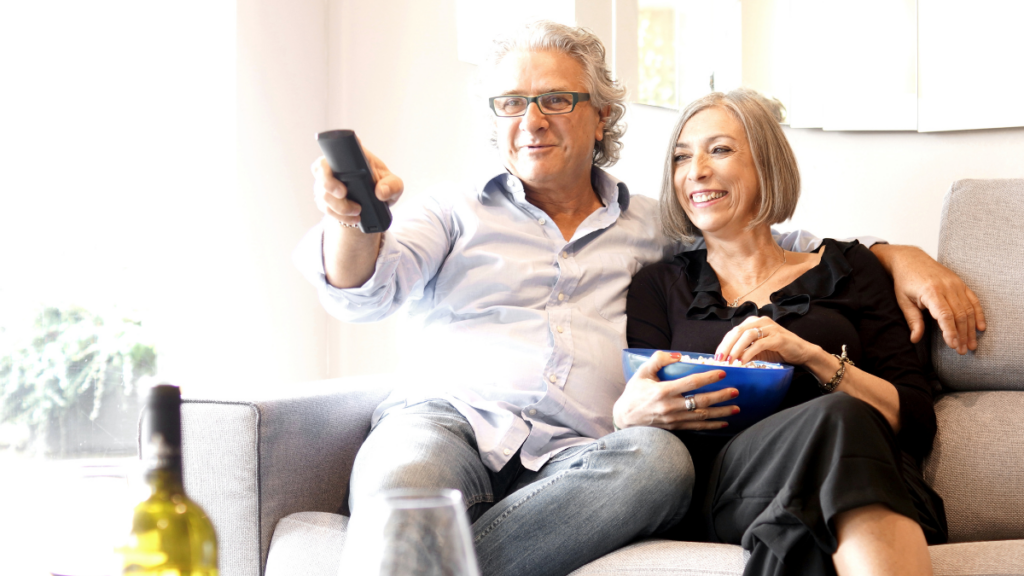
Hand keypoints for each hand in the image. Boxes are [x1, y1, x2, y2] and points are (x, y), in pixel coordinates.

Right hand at [311, 146, 403, 226]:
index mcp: (351, 157)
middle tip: (344, 193)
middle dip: (329, 184)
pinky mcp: (324, 198)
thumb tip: (381, 192)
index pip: (334, 147)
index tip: (344, 154)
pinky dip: (338, 216)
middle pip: (320, 169)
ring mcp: (326, 182)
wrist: (375, 204)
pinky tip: (352, 219)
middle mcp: (334, 167)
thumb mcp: (394, 184)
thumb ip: (392, 186)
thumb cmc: (382, 185)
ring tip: (357, 212)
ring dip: (338, 206)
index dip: (332, 150)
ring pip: (322, 193)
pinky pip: (325, 207)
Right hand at [613, 351, 738, 431]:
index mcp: (663, 391)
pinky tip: (724, 423)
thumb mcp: (642, 373)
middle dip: (721, 396)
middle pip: (701, 401)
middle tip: (735, 391)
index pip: (691, 382)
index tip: (722, 373)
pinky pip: (697, 427)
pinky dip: (712, 426)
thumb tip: (677, 355)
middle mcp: (670, 406)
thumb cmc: (634, 393)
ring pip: (702, 416)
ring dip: (721, 412)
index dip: (708, 377)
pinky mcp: (675, 428)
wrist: (625, 418)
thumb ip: (658, 360)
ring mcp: (674, 419)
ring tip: (736, 407)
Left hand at [715, 316, 819, 365]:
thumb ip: (744, 350)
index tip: (716, 357)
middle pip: (737, 331)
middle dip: (726, 346)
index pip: (733, 331)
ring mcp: (770, 328)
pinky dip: (748, 353)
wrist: (802, 352)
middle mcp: (761, 321)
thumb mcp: (757, 350)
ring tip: (729, 361)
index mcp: (754, 322)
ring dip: (736, 349)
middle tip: (719, 360)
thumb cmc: (778, 350)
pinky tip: (742, 362)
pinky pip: (759, 344)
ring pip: (747, 336)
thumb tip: (726, 360)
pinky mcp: (778, 337)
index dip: (723, 344)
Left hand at [871, 244, 985, 353]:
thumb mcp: (903, 301)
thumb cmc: (904, 281)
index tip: (953, 346)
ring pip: (968, 309)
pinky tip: (980, 328)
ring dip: (971, 329)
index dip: (951, 332)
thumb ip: (912, 320)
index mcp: (931, 291)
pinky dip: (979, 314)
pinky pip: (973, 300)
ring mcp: (956, 284)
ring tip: (971, 345)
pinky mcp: (960, 283)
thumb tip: (915, 339)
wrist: (910, 259)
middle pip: (960, 315)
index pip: (945, 316)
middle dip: (962, 335)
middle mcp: (947, 287)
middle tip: (963, 351)